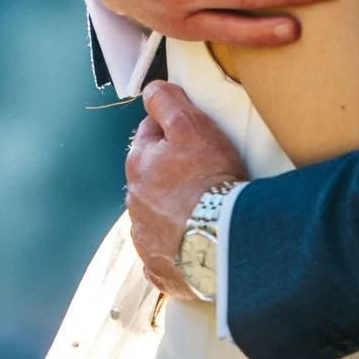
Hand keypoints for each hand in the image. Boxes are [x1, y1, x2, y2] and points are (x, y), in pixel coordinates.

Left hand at [125, 80, 249, 297]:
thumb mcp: (191, 125)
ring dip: (171, 210)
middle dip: (169, 172)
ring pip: (155, 215)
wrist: (224, 238)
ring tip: (201, 210)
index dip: (172, 131)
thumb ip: (166, 101)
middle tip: (202, 174)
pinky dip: (174, 248)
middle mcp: (134, 201)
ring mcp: (145, 238)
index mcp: (138, 164)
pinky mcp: (159, 268)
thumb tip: (150, 89)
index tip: (193, 136)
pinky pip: (162, 255)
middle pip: (151, 176)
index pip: (149, 135)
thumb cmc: (209, 177)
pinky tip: (193, 244)